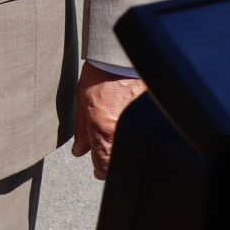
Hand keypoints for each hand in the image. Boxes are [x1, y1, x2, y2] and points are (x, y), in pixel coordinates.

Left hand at [72, 63, 145, 180]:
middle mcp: (121, 131)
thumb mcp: (81, 105)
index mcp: (102, 131)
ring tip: (117, 134)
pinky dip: (136, 132)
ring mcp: (137, 125)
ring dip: (123, 146)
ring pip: (132, 148)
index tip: (98, 168)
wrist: (118, 59)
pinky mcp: (150, 116)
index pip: (104, 166)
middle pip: (120, 161)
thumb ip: (81, 132)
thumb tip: (79, 152)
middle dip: (112, 160)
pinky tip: (129, 123)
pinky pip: (143, 133)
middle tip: (106, 152)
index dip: (100, 170)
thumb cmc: (97, 78)